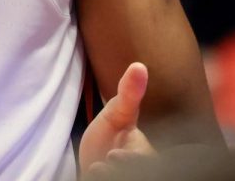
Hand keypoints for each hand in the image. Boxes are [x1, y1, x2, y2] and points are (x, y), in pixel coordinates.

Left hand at [79, 62, 155, 177]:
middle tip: (109, 158)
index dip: (136, 158)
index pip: (147, 159)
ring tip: (95, 169)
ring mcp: (122, 177)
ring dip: (110, 177)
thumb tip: (139, 65)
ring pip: (123, 179)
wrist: (90, 160)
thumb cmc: (108, 137)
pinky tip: (88, 174)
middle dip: (125, 168)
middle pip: (140, 172)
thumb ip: (129, 94)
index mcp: (145, 155)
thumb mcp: (117, 113)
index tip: (116, 154)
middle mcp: (138, 170)